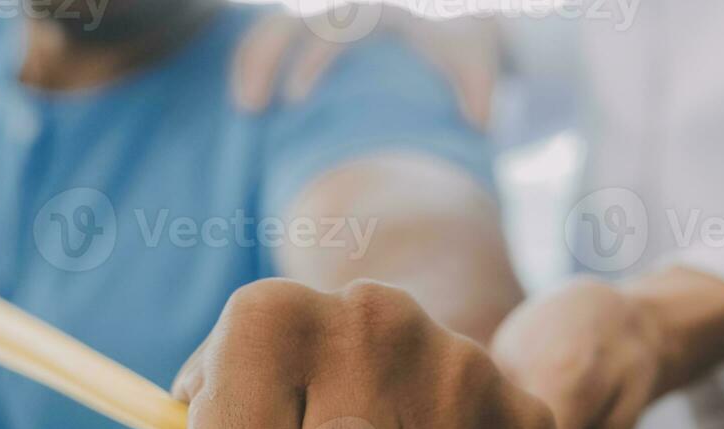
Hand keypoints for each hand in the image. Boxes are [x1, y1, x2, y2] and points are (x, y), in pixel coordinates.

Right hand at [231, 7, 500, 128]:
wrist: (454, 15)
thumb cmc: (463, 44)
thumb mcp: (477, 59)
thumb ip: (476, 88)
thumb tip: (477, 122)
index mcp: (383, 12)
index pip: (338, 24)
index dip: (312, 59)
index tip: (295, 100)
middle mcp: (349, 8)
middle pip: (295, 19)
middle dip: (266, 56)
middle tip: (250, 107)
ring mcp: (327, 16)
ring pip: (277, 25)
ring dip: (252, 60)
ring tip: (246, 108)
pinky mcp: (313, 32)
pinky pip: (274, 38)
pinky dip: (255, 63)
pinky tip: (249, 106)